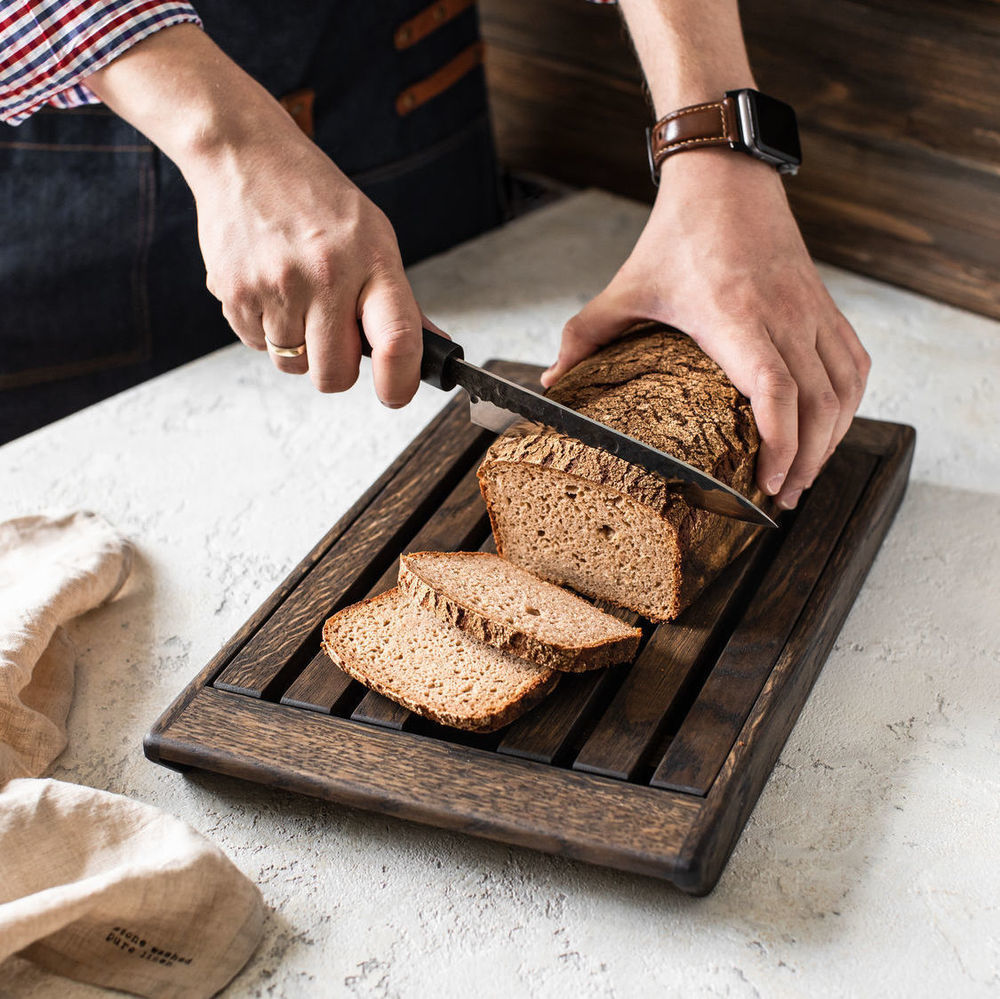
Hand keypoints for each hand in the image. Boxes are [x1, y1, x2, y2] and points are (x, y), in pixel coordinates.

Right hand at [188, 134, 421, 406]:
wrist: (245, 155)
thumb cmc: (316, 199)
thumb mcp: (373, 237)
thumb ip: (399, 300)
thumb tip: (434, 349)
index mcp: (372, 260)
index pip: (398, 340)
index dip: (401, 383)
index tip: (396, 394)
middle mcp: (326, 274)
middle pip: (336, 374)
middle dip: (338, 367)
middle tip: (334, 332)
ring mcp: (277, 285)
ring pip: (294, 366)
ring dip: (299, 347)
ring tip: (298, 298)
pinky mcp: (236, 292)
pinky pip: (258, 346)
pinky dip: (266, 329)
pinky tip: (270, 288)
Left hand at [543, 151, 870, 508]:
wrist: (726, 176)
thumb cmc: (676, 233)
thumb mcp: (625, 285)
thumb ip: (585, 334)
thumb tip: (552, 381)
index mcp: (734, 316)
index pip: (776, 388)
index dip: (782, 443)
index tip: (770, 482)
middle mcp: (783, 314)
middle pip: (818, 403)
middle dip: (805, 460)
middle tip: (783, 497)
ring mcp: (810, 308)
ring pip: (844, 387)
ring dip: (832, 438)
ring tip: (805, 474)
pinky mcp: (824, 302)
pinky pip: (854, 360)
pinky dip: (849, 401)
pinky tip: (831, 426)